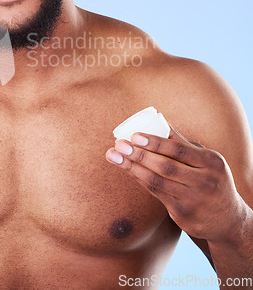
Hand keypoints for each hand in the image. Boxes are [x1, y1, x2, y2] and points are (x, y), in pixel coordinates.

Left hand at [105, 126, 246, 242]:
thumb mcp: (206, 161)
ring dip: (131, 167)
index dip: (155, 143)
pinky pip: (155, 193)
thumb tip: (160, 120)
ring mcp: (194, 200)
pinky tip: (126, 168)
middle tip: (119, 145)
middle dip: (139, 155)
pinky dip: (139, 178)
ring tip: (113, 155)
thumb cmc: (211, 180)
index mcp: (212, 163)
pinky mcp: (183, 215)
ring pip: (156, 181)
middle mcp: (205, 182)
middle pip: (165, 166)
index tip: (134, 136)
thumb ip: (183, 143)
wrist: (228, 220)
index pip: (179, 150)